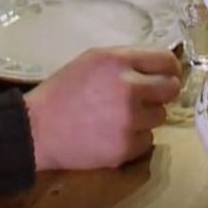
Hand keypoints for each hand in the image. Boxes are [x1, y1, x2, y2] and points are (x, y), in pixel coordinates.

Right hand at [25, 46, 180, 170]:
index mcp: (119, 62)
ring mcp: (129, 121)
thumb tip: (161, 65)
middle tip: (147, 97)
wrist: (37, 130)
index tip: (168, 74)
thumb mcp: (93, 60)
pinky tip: (113, 134)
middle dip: (163, 92)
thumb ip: (127, 60)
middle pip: (171, 89)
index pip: (166, 61)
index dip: (170, 68)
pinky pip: (147, 140)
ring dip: (146, 117)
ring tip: (120, 117)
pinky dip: (135, 138)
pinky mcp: (125, 147)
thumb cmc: (63, 91)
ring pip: (160, 116)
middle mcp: (129, 89)